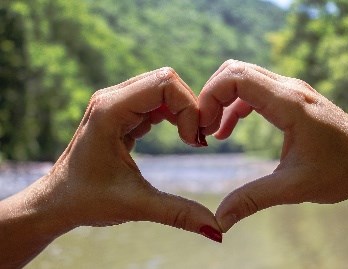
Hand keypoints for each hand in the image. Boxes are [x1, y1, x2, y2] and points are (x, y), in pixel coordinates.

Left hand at [23, 67, 220, 239]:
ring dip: (183, 111)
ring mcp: (115, 103)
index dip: (189, 108)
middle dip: (189, 107)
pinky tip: (179, 137)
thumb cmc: (86, 200)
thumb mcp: (136, 205)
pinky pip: (156, 101)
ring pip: (162, 88)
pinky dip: (174, 115)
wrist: (58, 201)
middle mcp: (111, 98)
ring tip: (191, 140)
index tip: (194, 142)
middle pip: (166, 80)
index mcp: (109, 110)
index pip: (164, 84)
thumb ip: (178, 213)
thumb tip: (217, 229)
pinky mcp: (121, 112)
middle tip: (197, 140)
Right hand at [199, 60, 347, 232]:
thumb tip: (219, 220)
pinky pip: (253, 89)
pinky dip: (234, 105)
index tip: (203, 127)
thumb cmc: (342, 171)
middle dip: (211, 95)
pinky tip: (228, 130)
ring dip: (221, 99)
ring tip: (212, 131)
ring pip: (243, 76)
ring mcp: (291, 89)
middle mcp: (289, 88)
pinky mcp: (291, 97)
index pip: (237, 77)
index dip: (210, 96)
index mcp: (289, 104)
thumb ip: (252, 200)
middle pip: (235, 70)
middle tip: (203, 128)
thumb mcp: (294, 188)